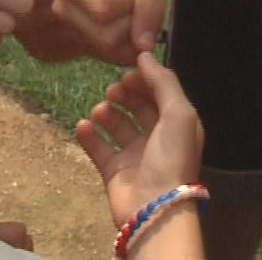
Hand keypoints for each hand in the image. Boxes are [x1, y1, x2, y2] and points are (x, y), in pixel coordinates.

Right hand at [51, 0, 168, 64]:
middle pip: (106, 37)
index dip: (126, 0)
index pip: (103, 10)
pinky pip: (117, 57)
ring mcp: (69, 30)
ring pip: (111, 49)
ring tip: (126, 8)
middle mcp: (61, 8)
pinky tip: (124, 23)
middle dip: (130, 19)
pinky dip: (131, 43)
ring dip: (132, 31)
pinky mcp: (83, 48)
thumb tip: (143, 46)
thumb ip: (149, 3)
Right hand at [76, 52, 204, 225]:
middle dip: (124, 95)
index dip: (145, 81)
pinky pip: (98, 147)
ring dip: (106, 113)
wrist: (154, 207)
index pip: (160, 95)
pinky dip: (88, 135)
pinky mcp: (114, 171)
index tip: (127, 71)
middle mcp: (157, 138)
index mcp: (177, 125)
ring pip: (117, 126)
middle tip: (111, 90)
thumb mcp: (178, 113)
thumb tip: (145, 55)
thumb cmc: (171, 157)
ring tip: (98, 110)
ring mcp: (134, 155)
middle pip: (138, 108)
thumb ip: (163, 82)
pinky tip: (82, 125)